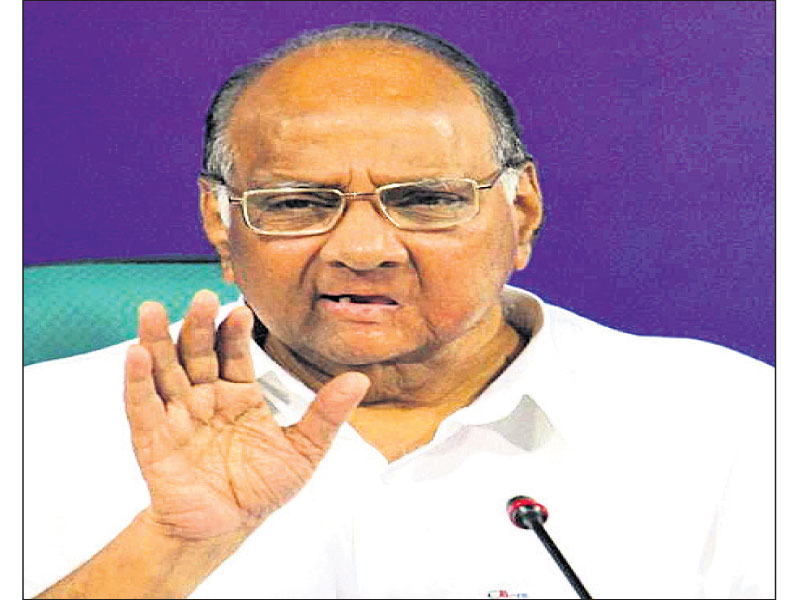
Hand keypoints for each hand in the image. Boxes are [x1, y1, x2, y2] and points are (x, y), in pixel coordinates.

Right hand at [124, 290, 369, 539]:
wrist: (227, 528)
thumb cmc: (262, 487)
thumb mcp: (304, 449)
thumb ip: (327, 414)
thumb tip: (360, 379)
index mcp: (239, 393)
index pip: (234, 354)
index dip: (234, 332)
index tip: (241, 311)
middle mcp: (206, 396)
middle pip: (198, 353)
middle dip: (199, 326)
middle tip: (203, 299)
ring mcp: (178, 415)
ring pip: (165, 370)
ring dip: (158, 340)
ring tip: (152, 310)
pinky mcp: (153, 438)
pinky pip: (142, 406)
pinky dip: (137, 380)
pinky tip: (136, 353)